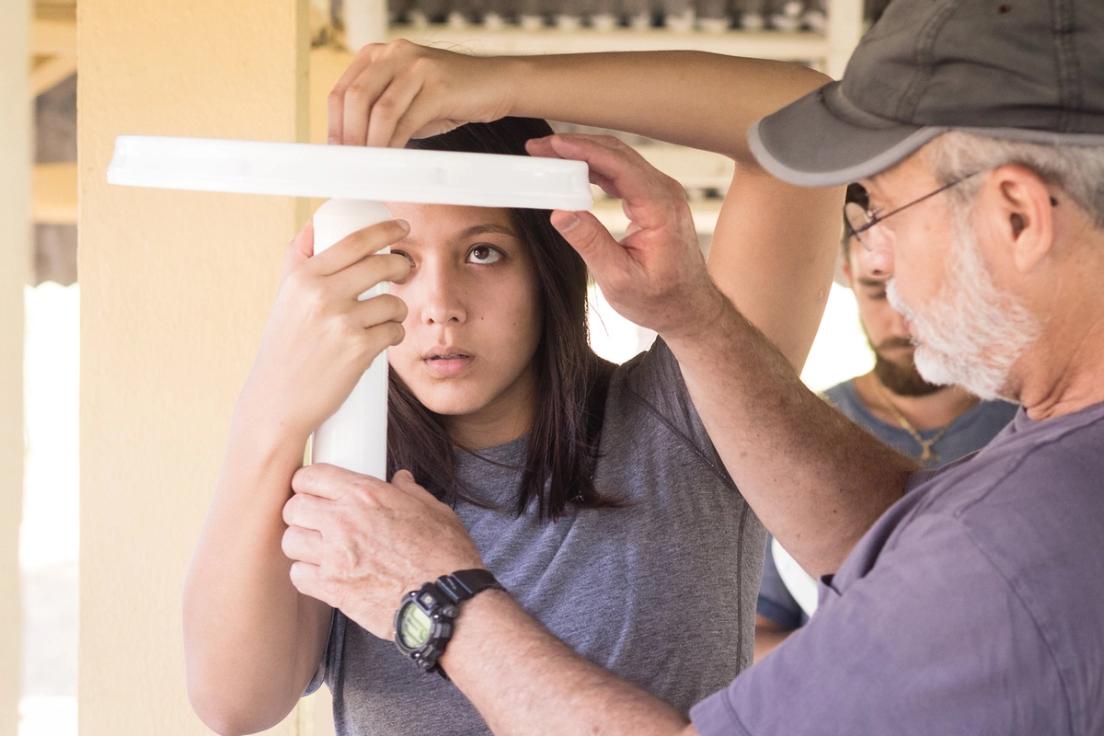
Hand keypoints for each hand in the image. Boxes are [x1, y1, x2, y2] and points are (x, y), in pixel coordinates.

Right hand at [239, 220, 410, 439]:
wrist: (277, 400)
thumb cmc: (284, 348)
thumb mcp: (284, 298)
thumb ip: (299, 259)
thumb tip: (316, 223)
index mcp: (303, 277)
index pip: (354, 241)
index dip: (384, 229)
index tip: (401, 226)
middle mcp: (321, 294)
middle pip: (381, 264)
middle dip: (400, 266)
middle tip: (403, 271)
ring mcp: (341, 322)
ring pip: (394, 301)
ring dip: (396, 310)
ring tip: (382, 319)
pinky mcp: (359, 349)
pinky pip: (394, 331)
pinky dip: (393, 335)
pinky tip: (380, 341)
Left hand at [280, 465, 484, 638]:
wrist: (445, 601)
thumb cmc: (445, 555)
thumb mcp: (434, 511)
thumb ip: (411, 492)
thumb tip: (401, 480)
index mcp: (366, 495)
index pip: (311, 476)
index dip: (308, 482)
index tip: (313, 489)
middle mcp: (343, 521)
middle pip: (293, 507)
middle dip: (302, 512)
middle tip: (315, 520)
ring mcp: (334, 557)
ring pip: (290, 541)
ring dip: (302, 543)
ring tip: (318, 547)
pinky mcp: (332, 589)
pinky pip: (298, 575)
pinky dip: (306, 574)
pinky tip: (323, 573)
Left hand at [328, 39, 521, 146]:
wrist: (496, 84)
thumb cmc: (449, 97)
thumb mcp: (407, 101)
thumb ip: (379, 115)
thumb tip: (353, 147)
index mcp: (379, 55)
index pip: (342, 90)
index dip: (334, 125)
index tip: (336, 154)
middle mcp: (394, 53)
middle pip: (355, 98)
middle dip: (349, 137)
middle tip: (350, 165)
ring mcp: (417, 66)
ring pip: (379, 110)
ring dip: (371, 144)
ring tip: (370, 167)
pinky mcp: (438, 84)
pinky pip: (406, 119)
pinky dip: (395, 144)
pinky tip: (393, 160)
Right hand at [532, 134, 725, 340]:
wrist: (688, 308)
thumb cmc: (659, 299)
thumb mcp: (619, 278)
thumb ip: (590, 243)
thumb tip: (560, 212)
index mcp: (661, 208)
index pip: (619, 166)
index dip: (584, 150)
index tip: (553, 145)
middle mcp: (665, 192)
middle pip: (617, 154)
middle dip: (576, 146)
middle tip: (539, 148)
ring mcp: (660, 192)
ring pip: (618, 159)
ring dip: (583, 154)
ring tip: (548, 156)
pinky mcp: (653, 198)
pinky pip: (621, 172)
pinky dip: (594, 167)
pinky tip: (571, 170)